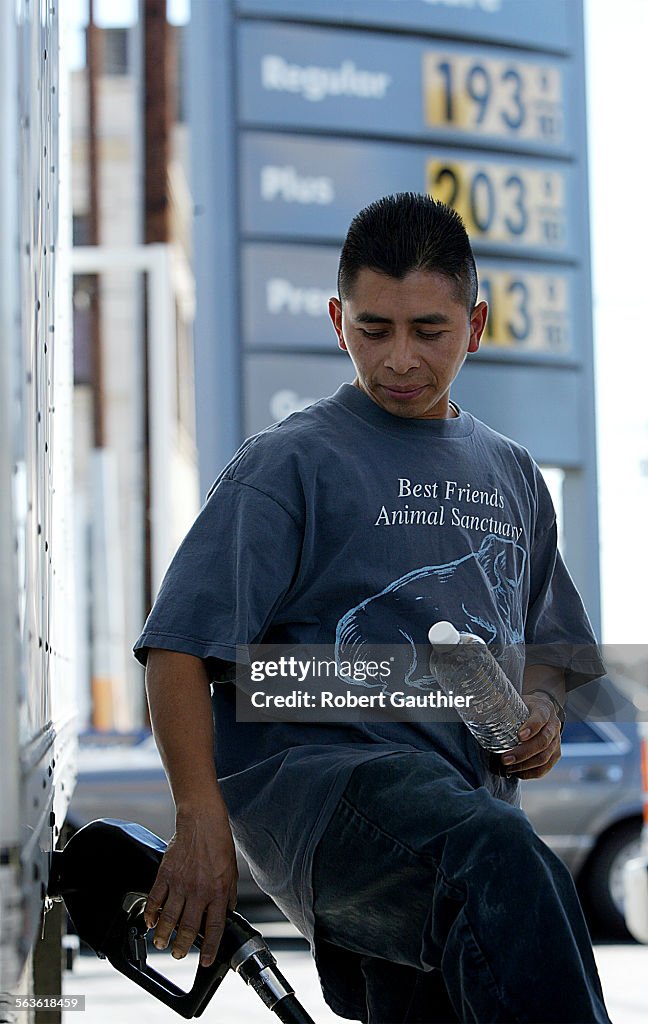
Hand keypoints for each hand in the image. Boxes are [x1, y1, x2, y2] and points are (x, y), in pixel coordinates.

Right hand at [144, 805, 237, 966]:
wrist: (202, 821)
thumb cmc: (219, 844)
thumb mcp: (232, 871)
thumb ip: (229, 895)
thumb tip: (228, 913)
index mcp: (218, 892)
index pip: (214, 927)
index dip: (209, 948)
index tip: (205, 960)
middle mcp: (199, 891)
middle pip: (188, 928)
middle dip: (182, 947)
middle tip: (178, 954)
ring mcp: (180, 883)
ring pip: (169, 918)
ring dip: (164, 935)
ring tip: (162, 943)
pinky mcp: (165, 874)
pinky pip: (155, 899)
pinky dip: (150, 913)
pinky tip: (149, 921)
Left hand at [498, 692, 561, 779]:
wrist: (543, 710)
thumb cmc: (526, 707)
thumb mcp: (518, 701)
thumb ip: (504, 706)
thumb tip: (480, 714)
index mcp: (544, 709)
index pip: (540, 718)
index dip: (531, 727)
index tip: (519, 736)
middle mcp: (554, 725)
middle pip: (542, 742)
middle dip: (523, 753)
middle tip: (504, 759)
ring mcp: (557, 741)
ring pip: (544, 757)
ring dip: (525, 765)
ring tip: (508, 767)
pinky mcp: (556, 754)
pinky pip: (545, 767)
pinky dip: (531, 773)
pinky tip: (517, 773)